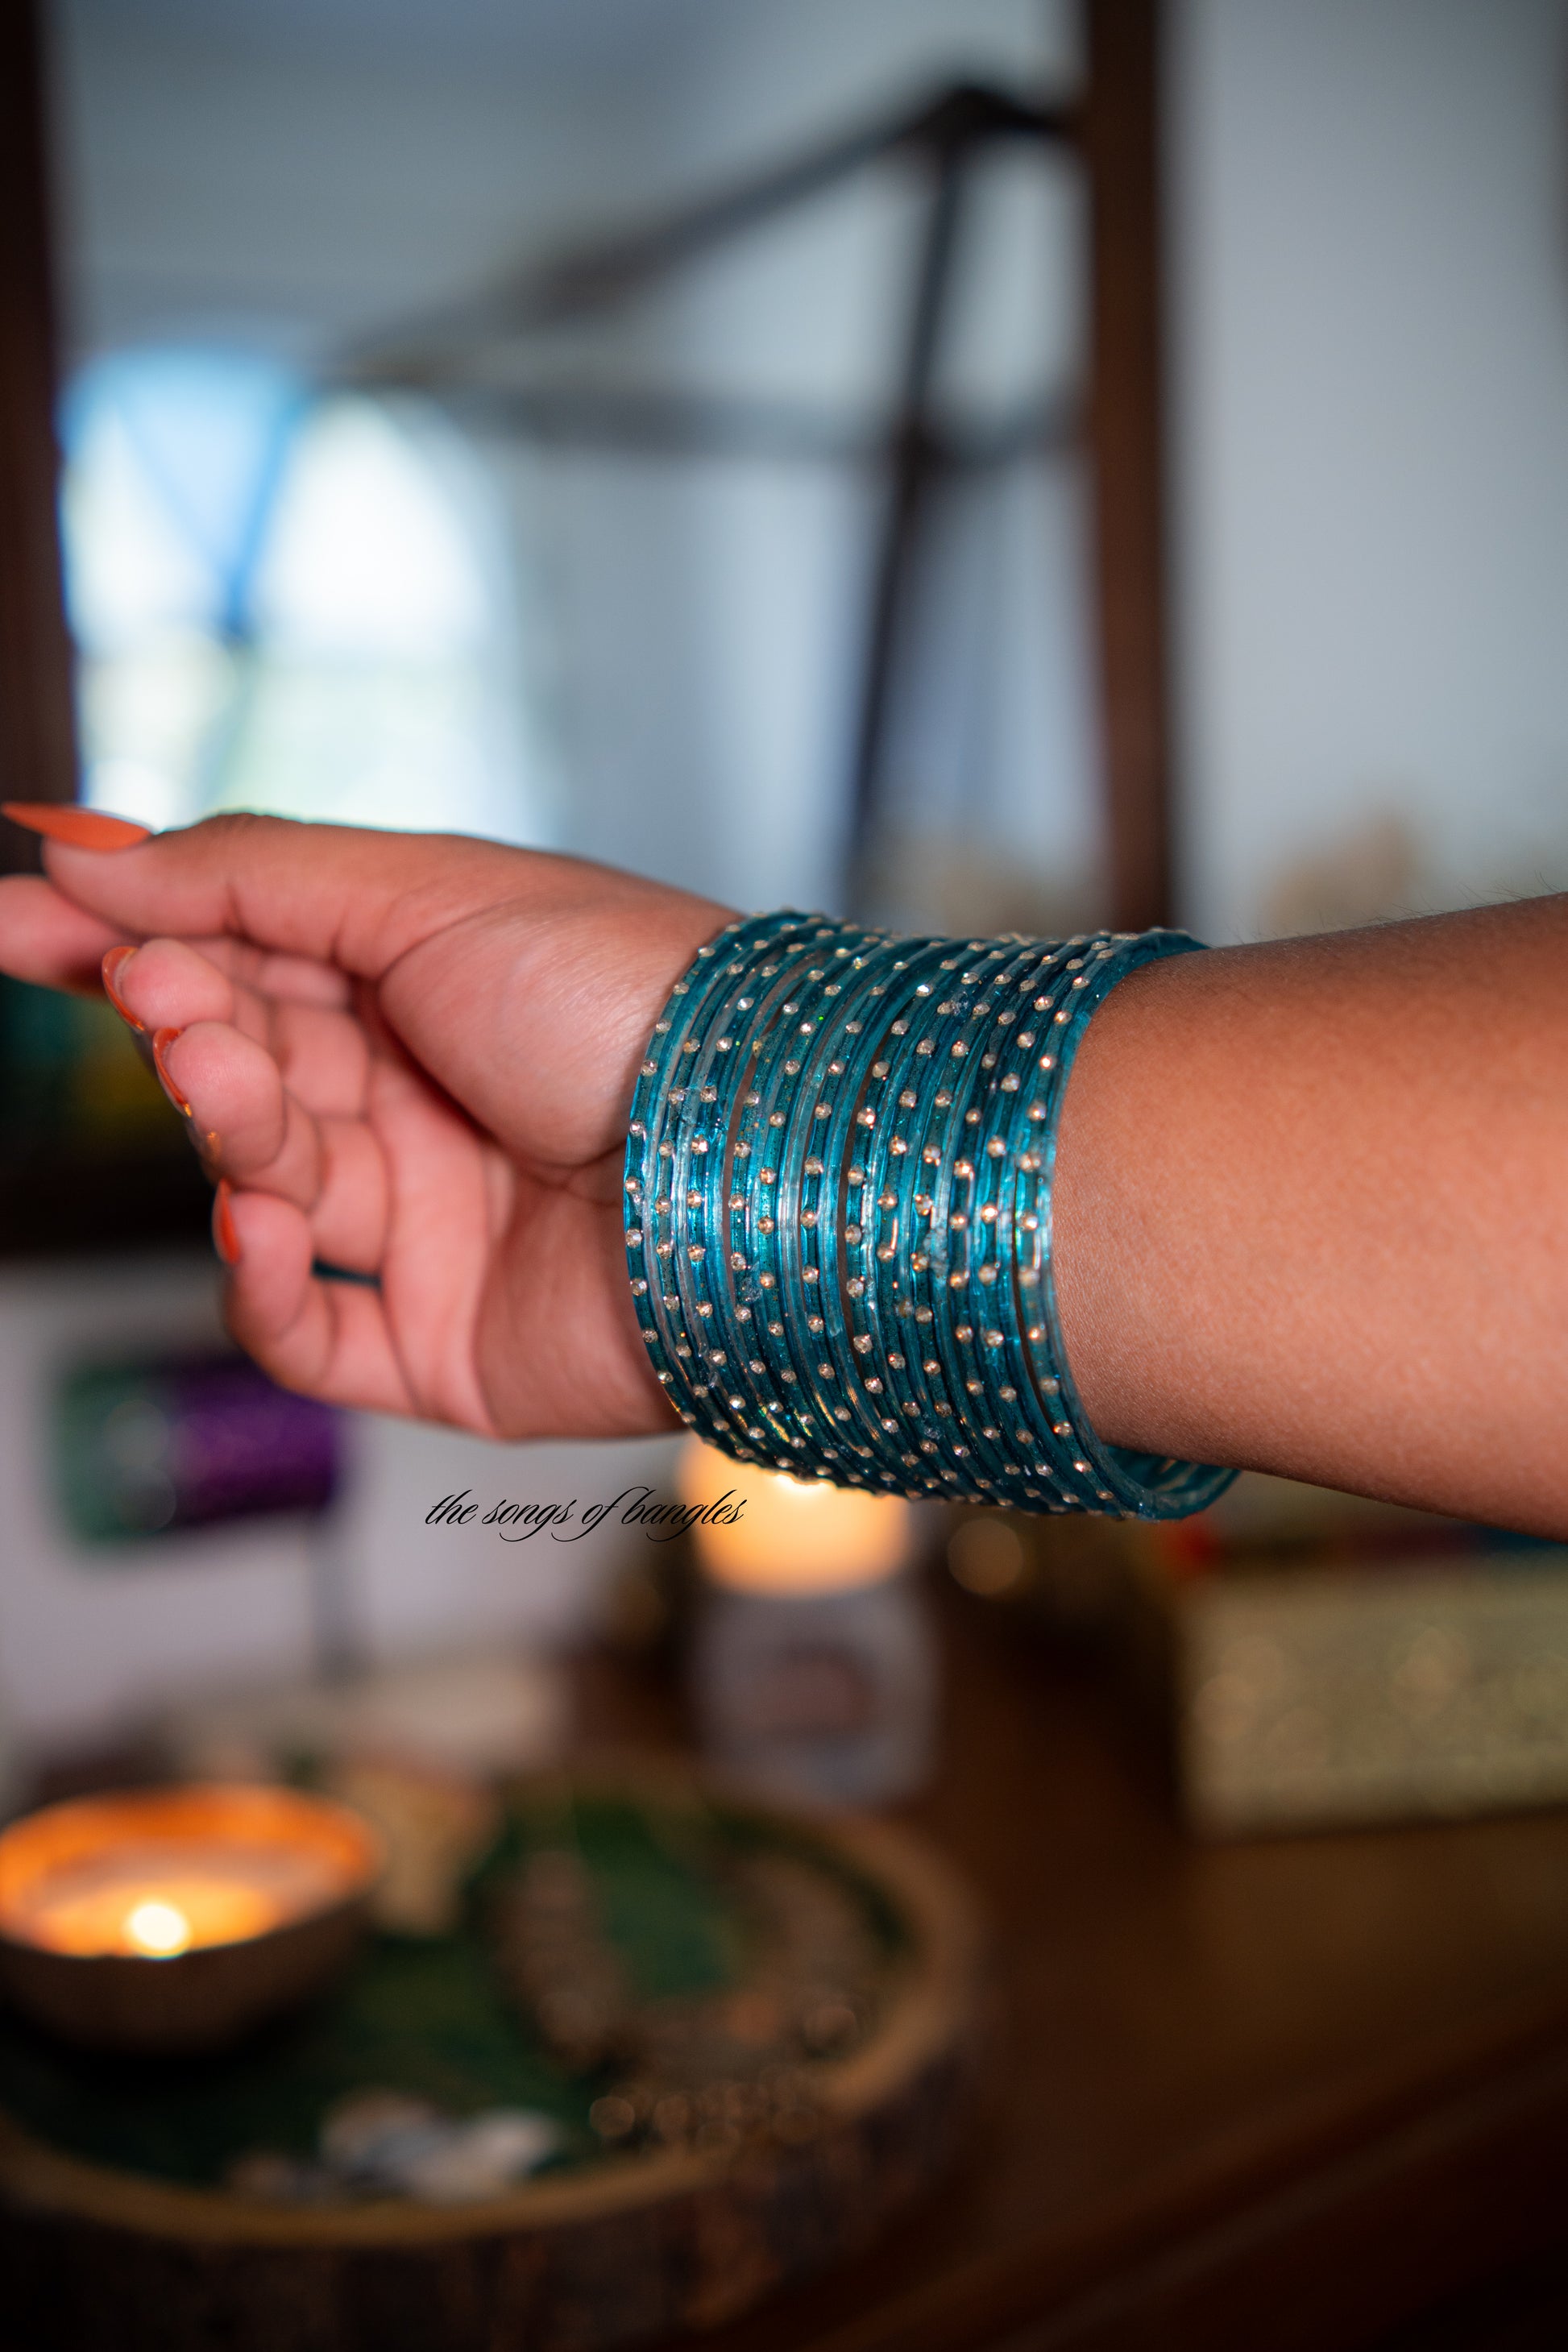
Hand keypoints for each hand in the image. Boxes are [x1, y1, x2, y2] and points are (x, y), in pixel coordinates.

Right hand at [0, 813, 730, 1438]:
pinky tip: (259, 1219)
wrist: (757, 1158)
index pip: (245, 957)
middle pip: (243, 1066)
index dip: (126, 940)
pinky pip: (302, 1331)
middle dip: (182, 1024)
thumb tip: (96, 852)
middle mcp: (430, 1102)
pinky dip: (254, 1280)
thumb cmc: (631, 1001)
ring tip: (225, 1073)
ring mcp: (434, 1228)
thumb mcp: (430, 890)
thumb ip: (251, 876)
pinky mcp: (443, 1347)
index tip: (14, 919)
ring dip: (225, 1126)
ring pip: (259, 1183)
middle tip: (153, 997)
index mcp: (435, 982)